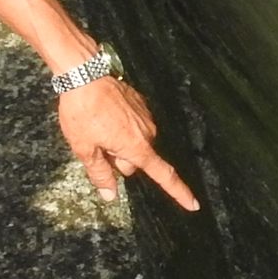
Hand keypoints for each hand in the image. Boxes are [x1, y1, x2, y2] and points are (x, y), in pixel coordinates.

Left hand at [57, 74, 199, 211]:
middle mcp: (148, 133)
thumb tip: (111, 195)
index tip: (194, 205)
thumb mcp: (85, 148)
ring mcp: (145, 116)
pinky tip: (103, 114)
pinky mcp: (140, 102)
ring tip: (96, 125)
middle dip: (119, 159)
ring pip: (134, 141)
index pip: (164, 175)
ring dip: (118, 140)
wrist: (85, 74)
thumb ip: (100, 174)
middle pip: (137, 160)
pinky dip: (120, 125)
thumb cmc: (83, 112)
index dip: (179, 193)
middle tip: (96, 145)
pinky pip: (134, 124)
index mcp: (136, 147)